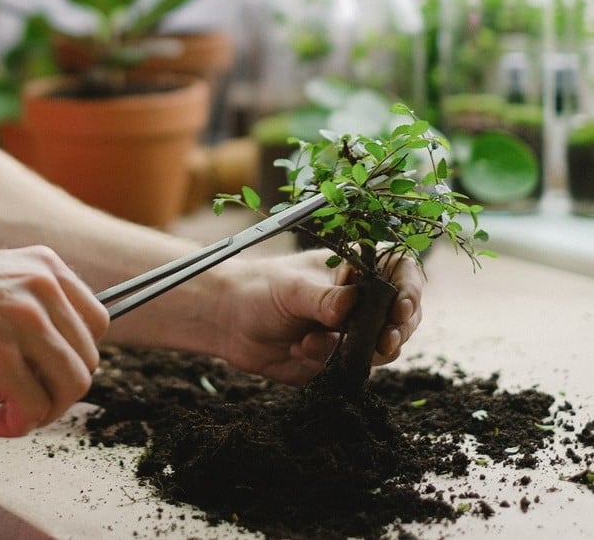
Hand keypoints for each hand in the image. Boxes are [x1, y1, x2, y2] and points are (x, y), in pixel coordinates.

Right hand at [0, 245, 108, 437]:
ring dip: (44, 410)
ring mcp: (25, 323)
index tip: (48, 370)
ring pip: (72, 386)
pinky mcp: (1, 360)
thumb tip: (60, 350)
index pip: (97, 321)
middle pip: (87, 358)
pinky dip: (19, 425)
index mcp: (45, 266)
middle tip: (24, 398)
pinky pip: (35, 408)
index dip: (75, 354)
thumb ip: (32, 302)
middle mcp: (43, 289)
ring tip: (10, 412)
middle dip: (58, 388)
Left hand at [210, 250, 423, 384]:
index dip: (410, 290)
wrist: (228, 321)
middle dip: (397, 331)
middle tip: (385, 341)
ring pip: (383, 348)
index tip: (402, 308)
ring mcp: (352, 332)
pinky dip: (331, 364)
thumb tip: (351, 306)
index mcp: (356, 270)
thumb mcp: (292, 289)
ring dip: (357, 350)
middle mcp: (361, 302)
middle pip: (404, 317)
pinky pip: (353, 369)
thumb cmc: (260, 290)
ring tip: (310, 342)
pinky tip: (299, 350)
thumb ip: (323, 299)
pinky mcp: (338, 360)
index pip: (401, 272)